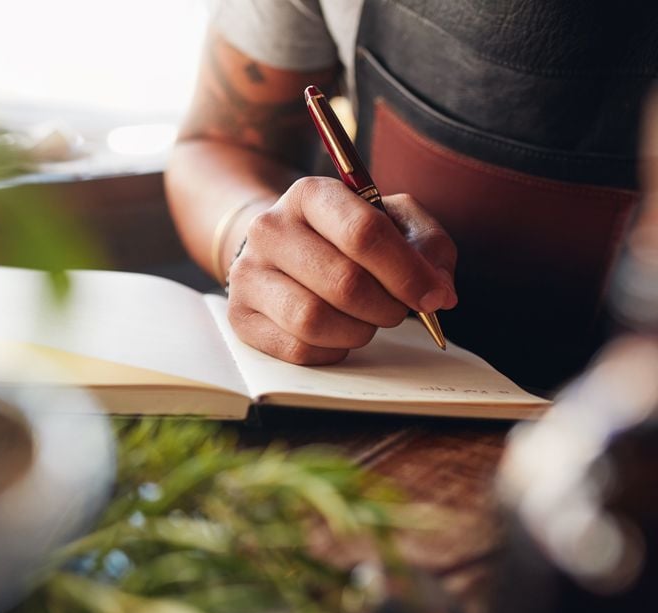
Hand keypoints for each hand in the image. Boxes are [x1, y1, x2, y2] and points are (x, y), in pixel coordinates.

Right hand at [226, 177, 457, 363]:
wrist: (279, 248)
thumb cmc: (343, 237)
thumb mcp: (392, 221)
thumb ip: (427, 245)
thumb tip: (440, 292)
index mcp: (310, 194)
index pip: (364, 233)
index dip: (408, 272)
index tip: (433, 295)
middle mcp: (270, 229)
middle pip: (343, 282)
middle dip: (386, 307)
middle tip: (396, 311)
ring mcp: (247, 274)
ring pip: (314, 319)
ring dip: (357, 332)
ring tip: (366, 322)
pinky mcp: (239, 316)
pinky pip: (295, 349)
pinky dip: (331, 350)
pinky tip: (337, 335)